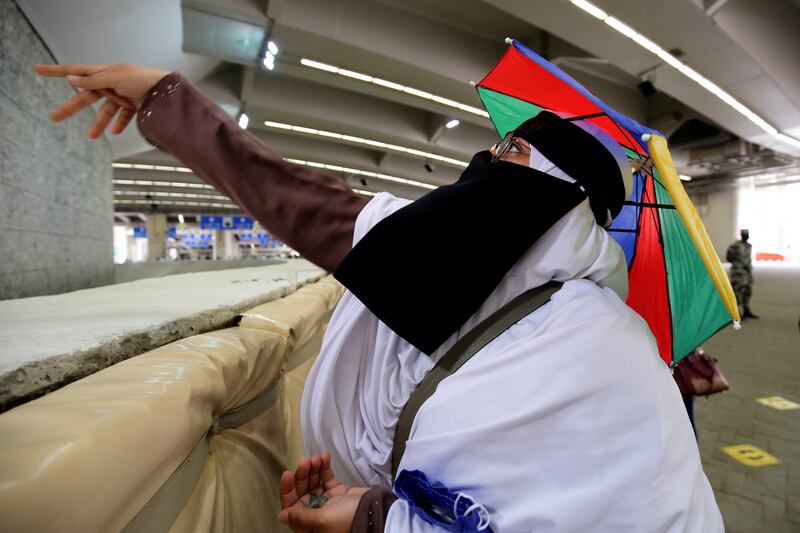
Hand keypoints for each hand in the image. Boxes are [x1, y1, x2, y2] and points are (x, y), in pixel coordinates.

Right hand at [34, 63, 169, 138]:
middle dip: (71, 107)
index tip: (37, 70)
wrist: (166, 91)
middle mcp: (111, 83)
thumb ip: (93, 81)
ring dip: (98, 123)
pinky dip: (118, 124)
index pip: (75, 71)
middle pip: (86, 97)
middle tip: (54, 117)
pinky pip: (122, 116)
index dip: (55, 71)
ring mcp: (122, 95)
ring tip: (92, 136)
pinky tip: (114, 132)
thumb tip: (70, 79)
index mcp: (104, 72)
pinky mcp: (134, 106)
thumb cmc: (142, 79)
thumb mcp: (114, 78)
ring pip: (104, 111)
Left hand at [279, 453, 368, 532]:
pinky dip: (324, 467)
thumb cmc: (348, 520)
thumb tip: (282, 516)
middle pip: (301, 491)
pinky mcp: (338, 492)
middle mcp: (316, 514)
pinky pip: (326, 478)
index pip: (290, 506)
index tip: (288, 474)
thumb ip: (301, 517)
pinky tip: (325, 457)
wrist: (376, 514)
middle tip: (306, 461)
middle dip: (302, 475)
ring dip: (313, 468)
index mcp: (308, 525)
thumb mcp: (322, 519)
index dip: (287, 490)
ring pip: (313, 482)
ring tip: (317, 458)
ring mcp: (327, 502)